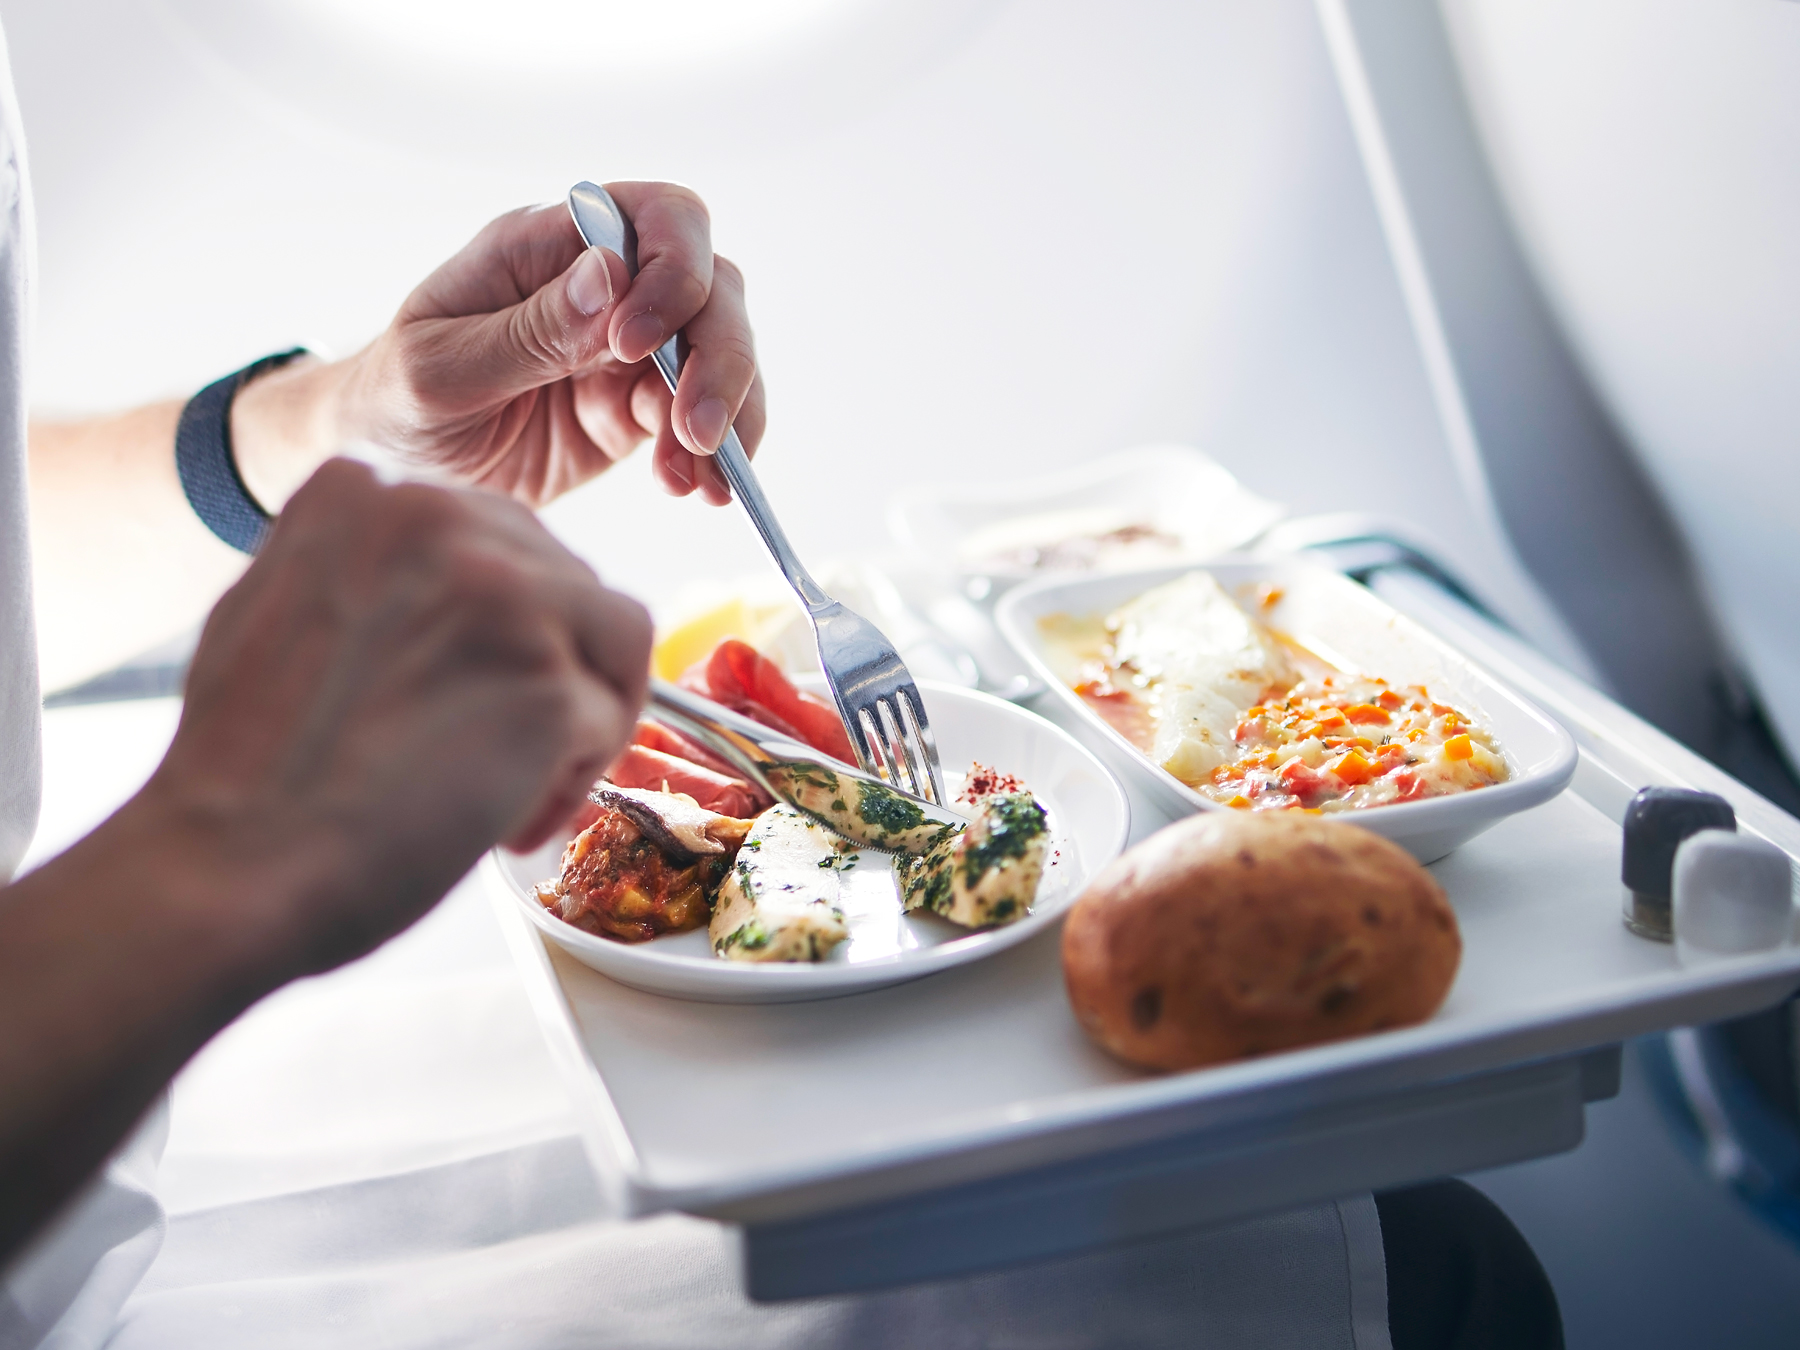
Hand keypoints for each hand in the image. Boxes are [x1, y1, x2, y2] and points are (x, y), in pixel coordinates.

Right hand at [142, 458, 650, 976]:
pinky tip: (506, 821)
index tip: (463, 693)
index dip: (497, 630)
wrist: (231, 870)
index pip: (497, 538)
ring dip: (578, 720)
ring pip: (611, 640)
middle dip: (549, 668)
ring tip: (509, 788)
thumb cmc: (245, 775)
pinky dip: (571, 780)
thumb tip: (448, 584)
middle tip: (491, 751)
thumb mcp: (276, 610)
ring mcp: (502, 595)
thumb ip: (366, 573)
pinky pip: (606, 721)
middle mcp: (437, 518)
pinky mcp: (546, 680)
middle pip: (566, 581)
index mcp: (363, 494)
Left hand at [341, 182, 761, 507]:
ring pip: (722, 353)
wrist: (394, 469)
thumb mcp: (439, 371)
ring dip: (727, 415)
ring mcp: (628, 347)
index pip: (657, 217)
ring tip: (700, 478)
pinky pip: (703, 419)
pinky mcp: (636, 407)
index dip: (673, 270)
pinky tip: (696, 489)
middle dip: (720, 358)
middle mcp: (603, 285)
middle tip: (696, 431)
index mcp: (547, 246)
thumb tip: (610, 276)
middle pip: (712, 287)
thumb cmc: (394, 400)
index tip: (632, 346)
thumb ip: (526, 331)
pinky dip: (714, 455)